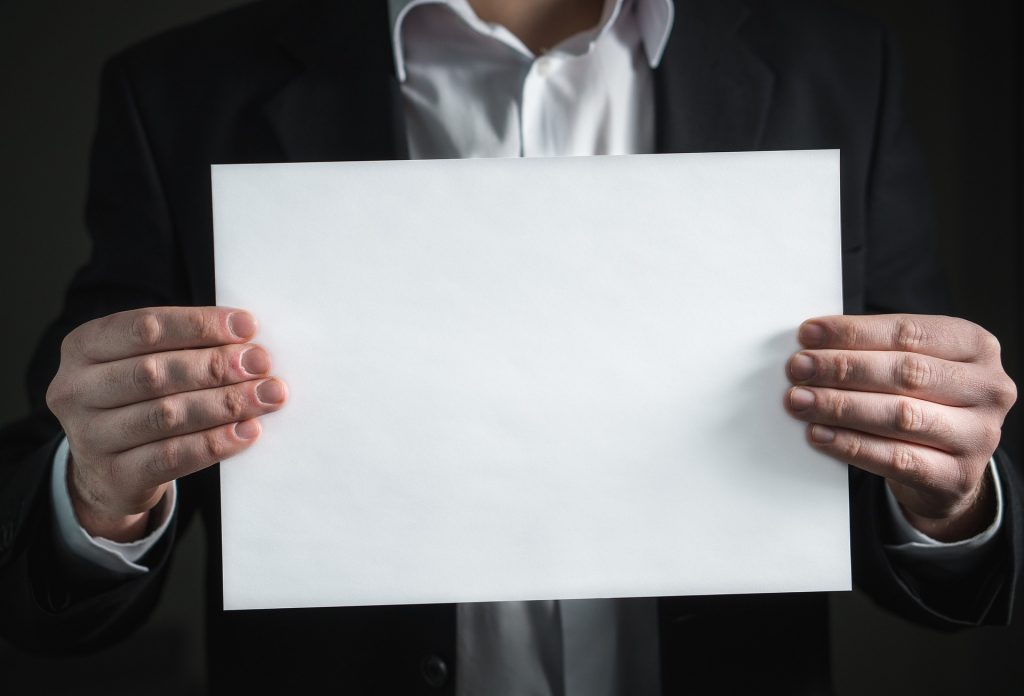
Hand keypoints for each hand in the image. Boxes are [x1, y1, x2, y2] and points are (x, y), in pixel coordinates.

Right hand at [46, 307, 287, 541]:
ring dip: (226, 403)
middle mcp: (76, 389)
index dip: (200, 325)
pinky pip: (172, 457)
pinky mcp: (114, 475)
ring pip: (168, 415)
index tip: (248, 327)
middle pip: (156, 372)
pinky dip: (215, 443)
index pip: (145, 328)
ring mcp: (90, 436)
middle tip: (262, 363)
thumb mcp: (143, 364)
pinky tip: (248, 431)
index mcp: (84, 346)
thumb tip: (249, 341)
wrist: (107, 472)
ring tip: (267, 395)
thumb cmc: (138, 401)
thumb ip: (184, 348)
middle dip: (217, 365)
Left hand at [784, 314, 1015, 541]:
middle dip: (842, 368)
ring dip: (840, 406)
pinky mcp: (959, 476)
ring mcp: (979, 435)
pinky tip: (819, 434)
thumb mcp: (912, 368)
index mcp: (976, 347)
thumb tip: (810, 344)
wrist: (947, 470)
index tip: (808, 334)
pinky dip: (851, 445)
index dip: (853, 332)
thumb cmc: (920, 403)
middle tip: (798, 368)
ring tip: (800, 400)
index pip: (909, 332)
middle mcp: (988, 388)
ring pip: (900, 415)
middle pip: (905, 372)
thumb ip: (873, 351)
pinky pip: (895, 459)